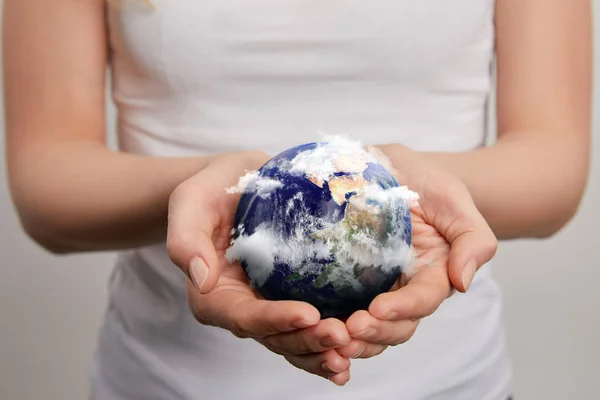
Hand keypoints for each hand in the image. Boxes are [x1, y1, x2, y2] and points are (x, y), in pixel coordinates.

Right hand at [166, 151, 351, 384]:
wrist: (239, 179)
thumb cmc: (212, 189)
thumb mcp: (191, 202)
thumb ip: (186, 239)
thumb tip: (202, 279)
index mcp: (212, 295)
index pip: (244, 316)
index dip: (275, 320)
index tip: (309, 314)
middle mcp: (240, 308)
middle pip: (274, 336)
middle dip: (307, 341)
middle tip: (342, 336)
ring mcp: (267, 305)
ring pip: (293, 340)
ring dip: (321, 350)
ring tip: (351, 349)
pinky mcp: (289, 296)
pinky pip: (308, 325)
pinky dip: (327, 339)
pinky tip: (355, 343)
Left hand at [336, 145, 497, 360]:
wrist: (392, 168)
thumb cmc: (427, 183)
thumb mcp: (454, 200)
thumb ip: (472, 239)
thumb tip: (464, 282)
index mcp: (435, 273)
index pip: (423, 299)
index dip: (403, 308)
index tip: (377, 308)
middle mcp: (406, 286)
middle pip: (398, 324)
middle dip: (376, 332)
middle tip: (348, 329)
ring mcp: (376, 286)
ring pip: (371, 326)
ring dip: (353, 339)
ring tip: (329, 338)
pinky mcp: (349, 281)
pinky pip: (342, 309)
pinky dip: (331, 325)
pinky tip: (313, 328)